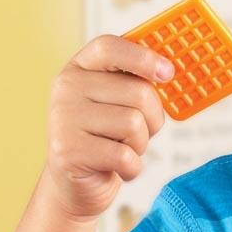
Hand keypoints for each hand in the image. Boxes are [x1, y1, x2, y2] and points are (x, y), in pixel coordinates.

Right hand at [44, 35, 172, 221]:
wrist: (75, 184)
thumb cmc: (105, 139)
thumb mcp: (118, 104)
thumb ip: (135, 83)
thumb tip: (168, 71)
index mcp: (79, 68)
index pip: (109, 47)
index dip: (142, 57)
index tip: (168, 73)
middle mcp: (66, 88)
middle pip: (138, 92)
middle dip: (153, 118)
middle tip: (140, 132)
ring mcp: (64, 119)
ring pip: (134, 124)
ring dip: (140, 145)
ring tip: (122, 149)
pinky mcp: (68, 151)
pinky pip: (125, 156)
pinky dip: (132, 167)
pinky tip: (117, 168)